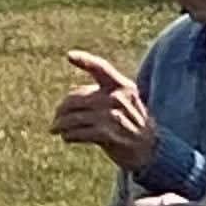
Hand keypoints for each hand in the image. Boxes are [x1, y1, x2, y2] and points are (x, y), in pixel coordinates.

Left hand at [54, 49, 155, 171]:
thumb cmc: (131, 124)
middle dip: (61, 110)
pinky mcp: (108, 134)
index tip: (69, 55)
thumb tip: (70, 94)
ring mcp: (113, 116)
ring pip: (74, 118)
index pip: (101, 68)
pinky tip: (66, 137)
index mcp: (122, 86)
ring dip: (61, 125)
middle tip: (55, 120)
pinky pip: (79, 132)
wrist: (150, 150)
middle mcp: (118, 98)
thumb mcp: (123, 103)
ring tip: (56, 130)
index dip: (85, 60)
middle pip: (75, 99)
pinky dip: (69, 136)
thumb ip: (100, 95)